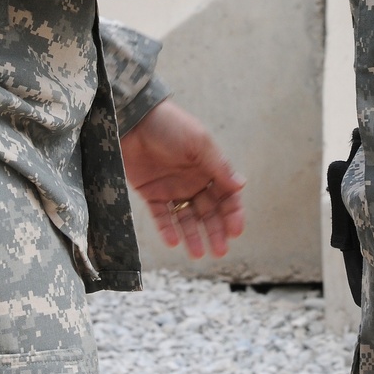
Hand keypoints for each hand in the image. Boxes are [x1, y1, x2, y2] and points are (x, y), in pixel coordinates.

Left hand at [120, 98, 245, 258]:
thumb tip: (241, 185)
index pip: (226, 195)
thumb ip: (218, 166)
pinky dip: (168, 228)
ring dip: (193, 235)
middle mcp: (193, 180)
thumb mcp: (198, 143)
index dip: (233, 213)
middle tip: (219, 251)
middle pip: (209, 211)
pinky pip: (162, 215)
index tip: (235, 231)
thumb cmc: (170, 126)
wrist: (132, 120)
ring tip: (198, 253)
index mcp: (209, 167)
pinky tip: (174, 241)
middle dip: (216, 231)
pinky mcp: (150, 192)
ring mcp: (172, 187)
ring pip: (186, 217)